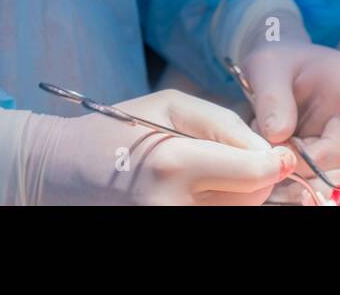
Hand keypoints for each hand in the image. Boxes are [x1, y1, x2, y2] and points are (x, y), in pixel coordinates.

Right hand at [0, 90, 296, 204]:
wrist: (58, 172)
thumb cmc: (116, 130)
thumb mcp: (169, 105)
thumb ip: (225, 124)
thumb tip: (269, 152)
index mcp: (174, 164)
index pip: (255, 174)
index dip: (276, 163)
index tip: (281, 155)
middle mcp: (172, 206)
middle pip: (253, 200)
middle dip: (257, 178)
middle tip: (239, 159)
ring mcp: (166, 225)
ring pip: (238, 214)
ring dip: (238, 195)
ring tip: (209, 175)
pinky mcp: (162, 233)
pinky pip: (215, 220)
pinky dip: (218, 206)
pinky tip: (198, 192)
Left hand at [241, 38, 339, 178]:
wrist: (268, 69)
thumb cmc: (274, 60)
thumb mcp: (267, 67)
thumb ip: (272, 98)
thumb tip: (279, 136)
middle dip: (313, 156)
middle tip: (275, 147)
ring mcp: (334, 133)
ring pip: (326, 161)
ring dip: (295, 159)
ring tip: (263, 133)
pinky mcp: (318, 149)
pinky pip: (309, 166)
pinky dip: (288, 161)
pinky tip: (268, 142)